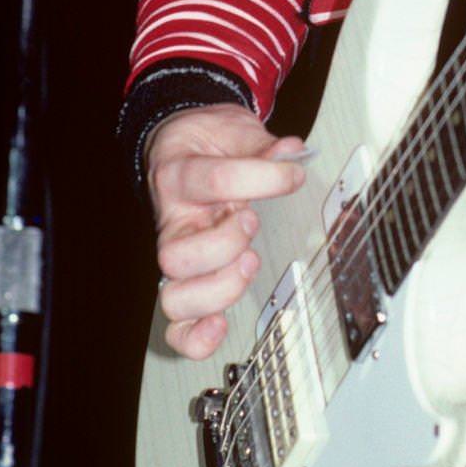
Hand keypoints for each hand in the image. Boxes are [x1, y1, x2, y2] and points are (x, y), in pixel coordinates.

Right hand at [145, 103, 306, 360]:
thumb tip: (293, 151)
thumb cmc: (207, 142)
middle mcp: (172, 220)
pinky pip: (175, 326)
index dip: (263, 177)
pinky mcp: (184, 281)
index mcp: (180, 174)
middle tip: (252, 221)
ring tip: (249, 261)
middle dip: (225, 245)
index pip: (216, 179)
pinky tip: (222, 325)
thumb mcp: (232, 129)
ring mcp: (176, 255)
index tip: (294, 173)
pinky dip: (195, 337)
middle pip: (176, 255)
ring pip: (175, 297)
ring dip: (220, 287)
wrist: (179, 145)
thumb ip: (261, 143)